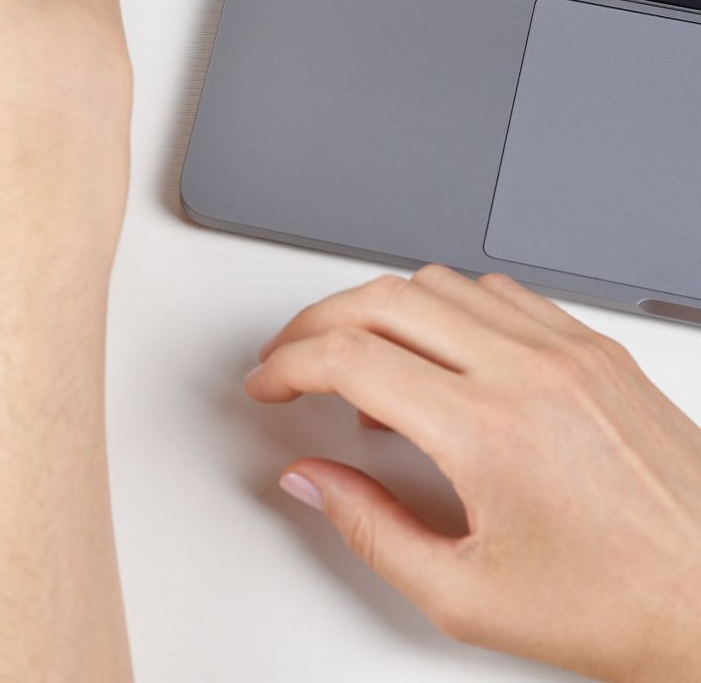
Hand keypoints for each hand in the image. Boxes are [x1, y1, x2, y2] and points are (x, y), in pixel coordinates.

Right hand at [246, 266, 700, 682]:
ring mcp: (567, 350)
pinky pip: (496, 291)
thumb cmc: (620, 607)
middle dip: (313, 323)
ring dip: (376, 309)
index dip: (288, 364)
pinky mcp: (595, 347)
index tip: (269, 383)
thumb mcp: (465, 596)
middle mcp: (528, 372)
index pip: (350, 357)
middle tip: (289, 357)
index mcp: (489, 433)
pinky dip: (444, 306)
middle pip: (380, 300)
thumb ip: (367, 529)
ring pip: (436, 282)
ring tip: (358, 358)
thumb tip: (311, 478)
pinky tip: (436, 348)